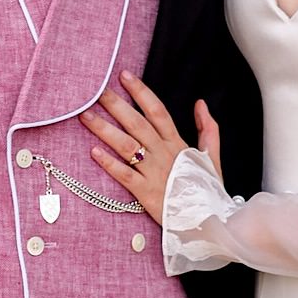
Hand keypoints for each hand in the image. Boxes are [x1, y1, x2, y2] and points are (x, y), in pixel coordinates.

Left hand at [82, 76, 222, 226]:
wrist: (210, 221)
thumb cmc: (207, 189)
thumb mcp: (212, 156)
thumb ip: (208, 128)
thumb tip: (200, 103)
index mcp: (177, 144)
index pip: (157, 111)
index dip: (141, 92)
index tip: (124, 76)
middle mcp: (164, 154)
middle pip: (137, 124)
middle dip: (116, 105)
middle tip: (96, 91)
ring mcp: (154, 173)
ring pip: (126, 146)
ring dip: (105, 130)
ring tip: (85, 116)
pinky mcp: (146, 193)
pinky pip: (124, 175)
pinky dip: (109, 164)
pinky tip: (93, 152)